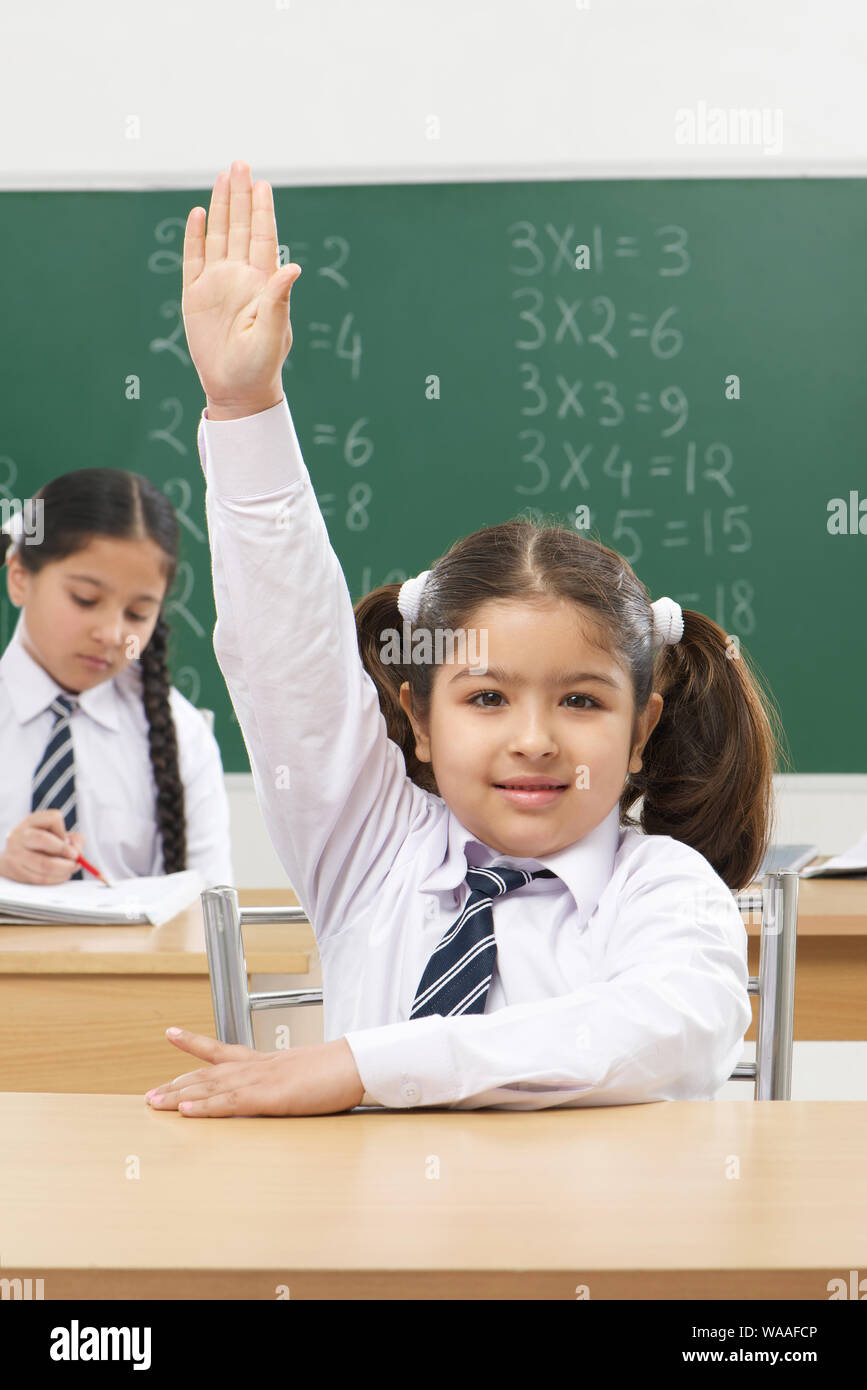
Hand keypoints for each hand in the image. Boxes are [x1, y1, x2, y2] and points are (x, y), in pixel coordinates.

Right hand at [0, 810, 85, 883]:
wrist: (13, 858)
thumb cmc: (40, 845)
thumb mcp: (56, 835)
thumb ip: (74, 839)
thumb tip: (78, 851)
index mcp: (31, 821)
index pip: (54, 819)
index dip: (65, 832)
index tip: (69, 841)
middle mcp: (19, 835)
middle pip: (44, 839)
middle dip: (65, 850)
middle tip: (75, 858)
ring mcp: (15, 854)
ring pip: (44, 864)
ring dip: (64, 869)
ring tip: (71, 867)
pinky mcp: (16, 872)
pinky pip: (41, 878)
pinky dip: (57, 878)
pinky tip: (62, 875)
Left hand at [145, 1028, 364, 1116]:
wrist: (357, 1064)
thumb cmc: (340, 1072)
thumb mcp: (308, 1076)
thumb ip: (291, 1082)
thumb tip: (287, 1090)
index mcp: (266, 1061)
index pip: (223, 1050)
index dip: (194, 1044)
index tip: (172, 1033)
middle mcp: (257, 1067)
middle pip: (207, 1074)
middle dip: (176, 1084)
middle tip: (150, 1094)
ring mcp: (261, 1080)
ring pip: (210, 1087)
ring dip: (179, 1096)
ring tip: (154, 1103)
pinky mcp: (268, 1097)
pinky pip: (229, 1103)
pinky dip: (204, 1107)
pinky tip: (185, 1110)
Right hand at [182, 159, 301, 412]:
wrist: (235, 390)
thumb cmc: (260, 366)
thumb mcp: (273, 333)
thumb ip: (279, 299)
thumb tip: (293, 266)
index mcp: (262, 283)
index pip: (262, 237)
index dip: (262, 210)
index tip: (263, 183)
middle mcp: (240, 277)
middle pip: (239, 228)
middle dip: (240, 196)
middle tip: (240, 163)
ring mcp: (217, 284)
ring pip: (218, 236)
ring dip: (220, 207)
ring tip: (223, 177)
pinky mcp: (195, 296)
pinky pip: (194, 259)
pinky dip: (195, 237)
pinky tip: (198, 214)